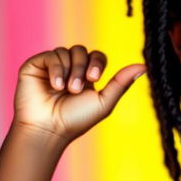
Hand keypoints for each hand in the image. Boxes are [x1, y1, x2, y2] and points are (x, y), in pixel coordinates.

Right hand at [13, 45, 146, 142]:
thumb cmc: (76, 120)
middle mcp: (69, 69)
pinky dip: (55, 69)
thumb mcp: (104, 101)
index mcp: (86, 76)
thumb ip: (122, 82)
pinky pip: (50, 55)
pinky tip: (55, 86)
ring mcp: (52, 67)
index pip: (96, 56)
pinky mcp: (35, 66)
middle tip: (77, 89)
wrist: (49, 129)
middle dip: (82, 68)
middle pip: (81, 51)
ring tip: (66, 90)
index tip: (94, 78)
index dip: (97, 62)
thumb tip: (144, 66)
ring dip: (69, 71)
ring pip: (66, 51)